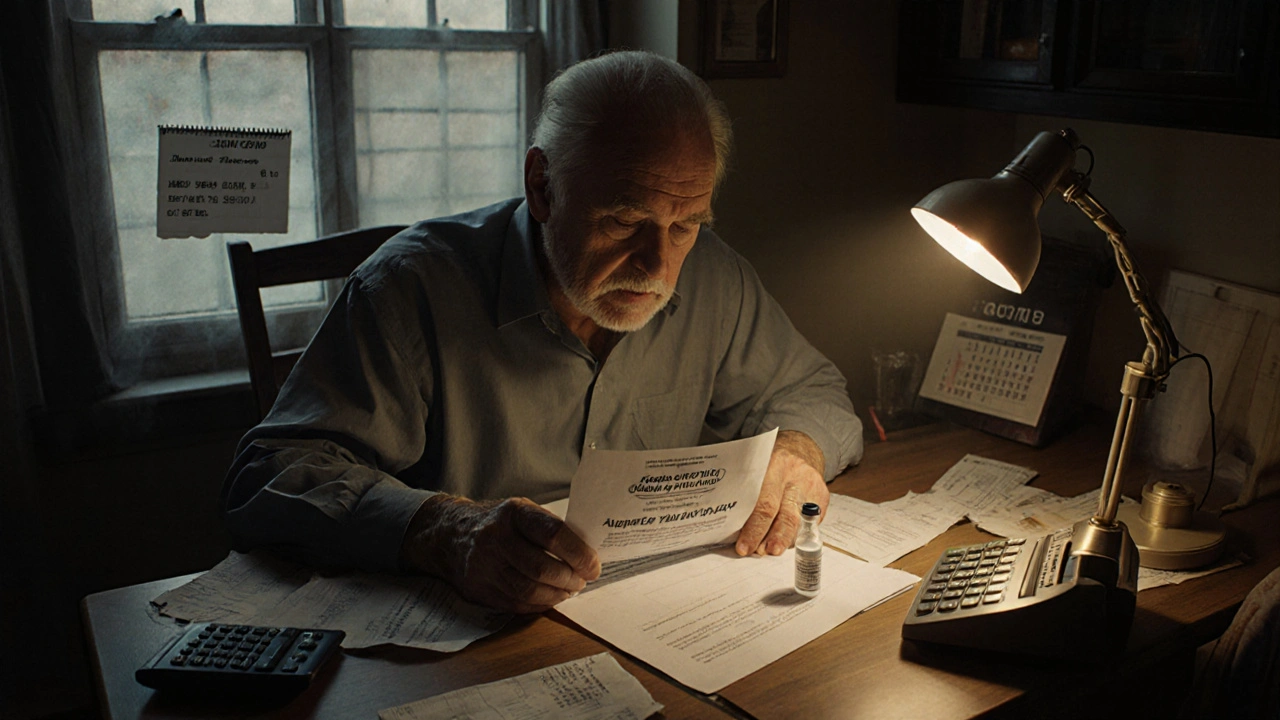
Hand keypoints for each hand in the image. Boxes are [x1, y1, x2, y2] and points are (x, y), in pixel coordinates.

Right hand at [401, 495, 600, 613]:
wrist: (450, 535)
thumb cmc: (498, 523)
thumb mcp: (522, 511)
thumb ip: (551, 528)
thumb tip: (588, 553)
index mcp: (513, 513)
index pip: (553, 534)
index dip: (579, 554)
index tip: (594, 566)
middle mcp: (495, 538)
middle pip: (542, 568)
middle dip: (570, 579)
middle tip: (583, 580)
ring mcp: (484, 566)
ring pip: (529, 591)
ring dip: (557, 595)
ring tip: (569, 590)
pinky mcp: (479, 589)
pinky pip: (516, 604)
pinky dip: (540, 604)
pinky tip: (550, 597)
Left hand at [735, 430, 828, 555]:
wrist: (799, 451)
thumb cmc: (771, 464)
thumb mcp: (758, 467)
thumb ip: (748, 492)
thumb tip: (734, 528)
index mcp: (774, 465)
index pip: (764, 502)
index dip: (753, 528)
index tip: (743, 546)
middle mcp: (795, 476)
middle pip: (784, 515)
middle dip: (769, 538)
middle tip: (757, 553)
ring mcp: (811, 486)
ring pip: (799, 521)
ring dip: (782, 540)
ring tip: (770, 551)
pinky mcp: (822, 496)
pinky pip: (810, 523)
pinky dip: (795, 536)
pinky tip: (784, 542)